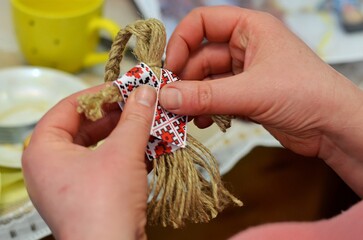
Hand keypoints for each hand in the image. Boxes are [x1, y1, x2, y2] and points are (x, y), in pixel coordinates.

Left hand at [22, 85, 156, 239]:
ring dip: (125, 135)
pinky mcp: (87, 195)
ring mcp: (68, 182)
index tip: (124, 87)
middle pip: (85, 126)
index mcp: (44, 150)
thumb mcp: (123, 152)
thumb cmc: (105, 206)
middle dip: (117, 115)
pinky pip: (105, 164)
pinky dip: (125, 155)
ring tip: (148, 123)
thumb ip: (134, 117)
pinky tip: (147, 149)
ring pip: (98, 146)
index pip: (69, 107)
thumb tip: (145, 92)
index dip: (99, 94)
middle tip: (140, 103)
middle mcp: (51, 165)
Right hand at [159, 6, 362, 195]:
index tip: (169, 67)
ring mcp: (245, 73)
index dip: (181, 42)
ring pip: (206, 80)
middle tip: (170, 99)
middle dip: (184, 78)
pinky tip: (202, 121)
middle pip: (200, 56)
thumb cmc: (309, 95)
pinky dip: (205, 109)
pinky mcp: (245, 96)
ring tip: (184, 115)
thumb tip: (167, 97)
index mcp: (250, 28)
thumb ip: (206, 96)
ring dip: (193, 97)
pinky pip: (215, 98)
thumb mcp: (252, 92)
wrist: (334, 128)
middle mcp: (246, 47)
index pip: (203, 22)